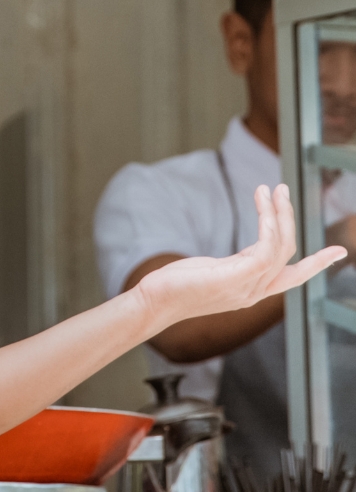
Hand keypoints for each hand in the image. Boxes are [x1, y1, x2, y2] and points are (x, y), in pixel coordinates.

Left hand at [135, 184, 345, 330]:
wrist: (154, 302)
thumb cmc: (174, 287)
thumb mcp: (212, 274)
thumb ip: (235, 267)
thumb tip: (246, 256)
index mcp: (251, 291)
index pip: (292, 277)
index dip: (317, 264)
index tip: (340, 251)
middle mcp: (255, 292)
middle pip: (289, 253)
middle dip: (290, 220)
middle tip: (282, 190)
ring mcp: (248, 287)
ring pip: (280, 245)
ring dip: (278, 213)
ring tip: (270, 189)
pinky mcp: (237, 277)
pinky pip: (266, 246)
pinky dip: (269, 221)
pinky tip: (262, 202)